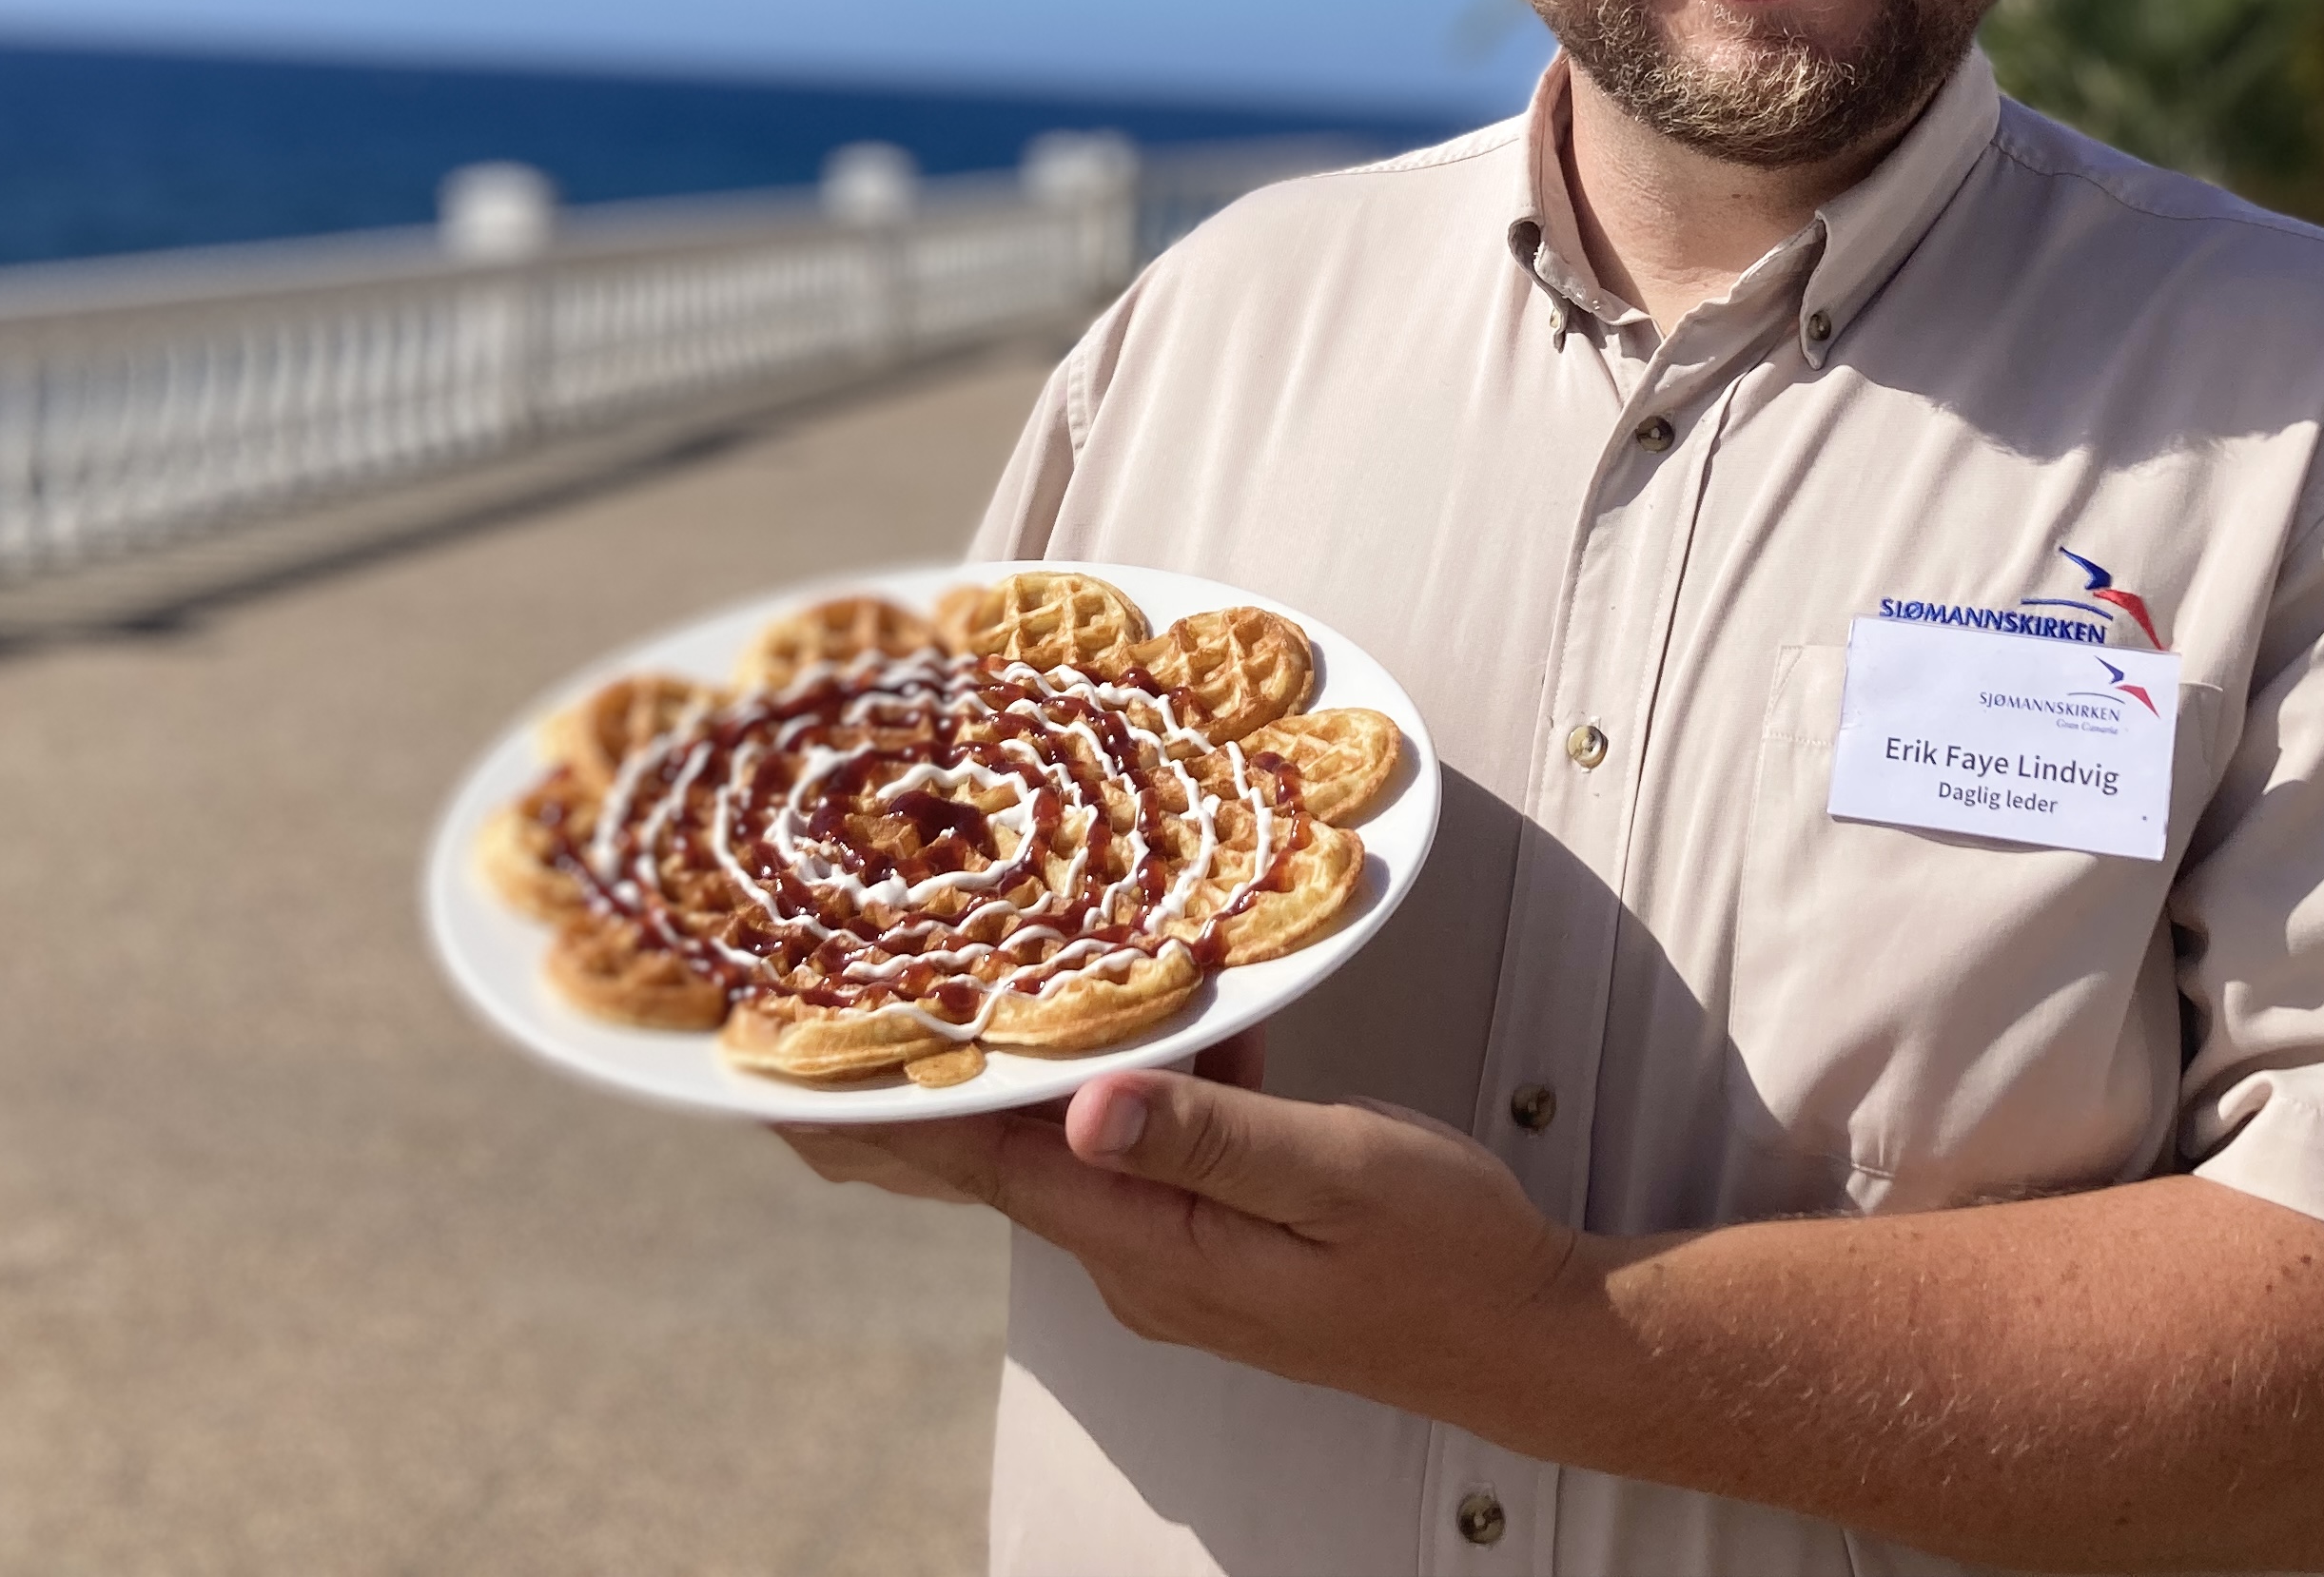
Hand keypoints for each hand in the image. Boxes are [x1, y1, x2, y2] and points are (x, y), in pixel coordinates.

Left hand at [792, 1040, 1588, 1423]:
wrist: (1530, 1334)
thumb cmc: (1446, 1256)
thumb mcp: (1334, 1172)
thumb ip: (1211, 1133)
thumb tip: (1088, 1105)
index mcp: (1154, 1243)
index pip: (985, 1167)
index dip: (887, 1111)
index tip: (792, 1071)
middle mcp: (1144, 1257)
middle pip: (997, 1162)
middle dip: (911, 1095)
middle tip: (812, 1029)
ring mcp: (1181, 1251)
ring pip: (1068, 1144)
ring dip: (1022, 1071)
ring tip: (957, 989)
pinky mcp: (1222, 1232)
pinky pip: (1141, 1144)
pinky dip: (1125, 1078)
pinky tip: (1168, 1012)